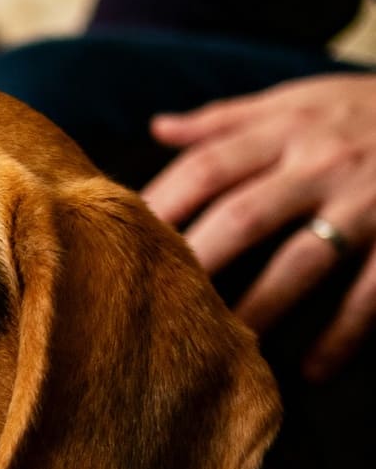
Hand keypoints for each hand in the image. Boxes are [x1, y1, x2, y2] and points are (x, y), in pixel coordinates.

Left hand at [141, 73, 375, 380]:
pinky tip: (312, 370)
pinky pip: (372, 291)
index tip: (118, 251)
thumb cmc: (363, 109)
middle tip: (151, 312)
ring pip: (301, 260)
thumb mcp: (299, 99)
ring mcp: (366, 201)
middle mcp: (321, 163)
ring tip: (223, 350)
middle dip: (196, 264)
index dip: (159, 208)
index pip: (205, 170)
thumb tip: (158, 128)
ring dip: (259, 307)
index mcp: (285, 130)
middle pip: (242, 217)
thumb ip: (227, 119)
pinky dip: (344, 332)